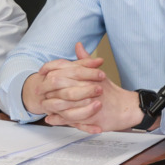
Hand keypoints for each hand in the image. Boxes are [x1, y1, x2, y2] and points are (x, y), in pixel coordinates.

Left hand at [24, 46, 138, 132]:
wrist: (126, 108)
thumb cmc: (112, 92)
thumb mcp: (98, 73)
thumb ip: (85, 60)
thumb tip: (78, 45)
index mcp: (87, 76)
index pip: (64, 70)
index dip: (50, 70)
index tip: (42, 73)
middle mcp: (86, 88)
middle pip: (60, 86)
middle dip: (47, 88)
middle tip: (38, 90)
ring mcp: (87, 103)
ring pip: (63, 104)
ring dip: (51, 105)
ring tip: (42, 106)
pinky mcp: (88, 117)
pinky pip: (69, 119)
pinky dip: (58, 119)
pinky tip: (51, 118)